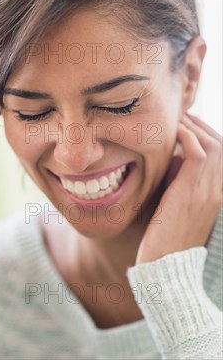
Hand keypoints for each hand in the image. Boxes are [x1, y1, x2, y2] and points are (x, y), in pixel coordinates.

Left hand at [136, 114, 221, 263]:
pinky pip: (198, 154)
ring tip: (176, 118)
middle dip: (202, 126)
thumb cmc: (163, 239)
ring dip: (194, 127)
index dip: (205, 136)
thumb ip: (178, 183)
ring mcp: (209, 190)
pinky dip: (187, 137)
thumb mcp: (175, 205)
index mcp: (216, 194)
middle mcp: (218, 190)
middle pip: (220, 145)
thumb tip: (172, 160)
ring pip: (213, 145)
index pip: (220, 155)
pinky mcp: (193, 191)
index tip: (187, 125)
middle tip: (182, 115)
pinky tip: (173, 132)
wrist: (164, 265)